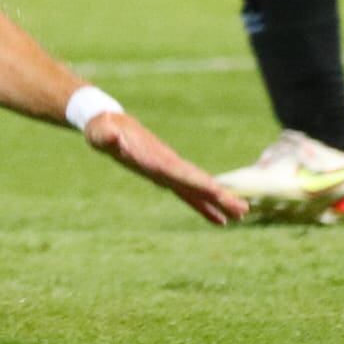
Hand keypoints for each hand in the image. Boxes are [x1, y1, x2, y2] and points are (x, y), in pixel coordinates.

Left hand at [83, 109, 248, 226]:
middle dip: (219, 195)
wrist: (109, 123)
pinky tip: (219, 220)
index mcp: (154, 157)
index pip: (180, 172)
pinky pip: (187, 193)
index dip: (198, 182)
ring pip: (198, 189)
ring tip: (240, 216)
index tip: (217, 192)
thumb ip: (107, 136)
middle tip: (243, 209)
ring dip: (218, 202)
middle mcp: (167, 164)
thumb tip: (112, 136)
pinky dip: (202, 206)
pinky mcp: (164, 176)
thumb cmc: (102, 129)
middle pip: (197, 181)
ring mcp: (169, 170)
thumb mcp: (100, 133)